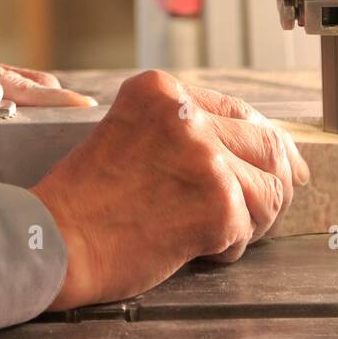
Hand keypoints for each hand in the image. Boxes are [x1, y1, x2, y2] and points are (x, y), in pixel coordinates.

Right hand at [31, 70, 309, 309]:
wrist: (57, 239)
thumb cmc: (87, 198)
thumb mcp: (132, 133)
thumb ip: (187, 131)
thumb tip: (268, 152)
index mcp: (162, 91)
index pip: (239, 110)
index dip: (264, 142)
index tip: (280, 162)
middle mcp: (186, 116)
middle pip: (267, 144)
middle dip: (273, 179)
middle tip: (261, 206)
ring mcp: (205, 158)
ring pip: (270, 188)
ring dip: (251, 217)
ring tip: (214, 231)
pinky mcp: (217, 205)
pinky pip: (249, 228)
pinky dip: (227, 247)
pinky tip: (195, 247)